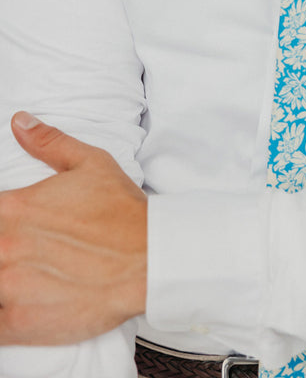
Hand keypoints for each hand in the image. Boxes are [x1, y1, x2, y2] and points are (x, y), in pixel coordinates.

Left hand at [0, 112, 146, 344]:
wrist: (149, 258)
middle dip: (0, 249)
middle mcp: (5, 246)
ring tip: (18, 276)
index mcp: (14, 208)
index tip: (11, 228)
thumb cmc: (122, 212)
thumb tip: (20, 122)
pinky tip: (14, 307)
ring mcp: (8, 288)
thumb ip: (48, 142)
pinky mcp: (18, 324)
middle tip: (16, 251)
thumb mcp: (90, 163)